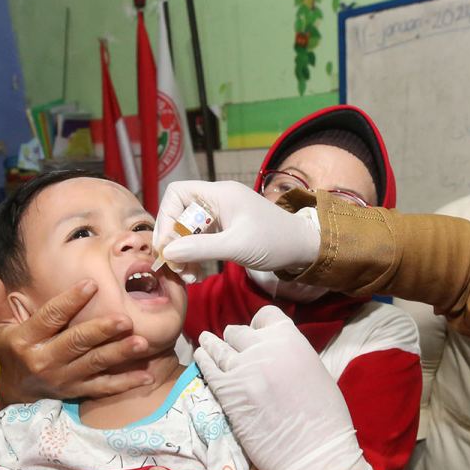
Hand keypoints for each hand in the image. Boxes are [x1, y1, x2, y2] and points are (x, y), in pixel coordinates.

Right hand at [0, 272, 155, 404]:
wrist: (17, 392)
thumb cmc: (11, 349)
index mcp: (27, 340)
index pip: (50, 318)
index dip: (70, 301)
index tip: (91, 284)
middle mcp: (46, 361)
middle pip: (76, 343)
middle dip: (102, 331)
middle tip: (126, 319)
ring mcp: (64, 379)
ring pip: (95, 365)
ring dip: (119, 354)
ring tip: (141, 343)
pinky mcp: (78, 391)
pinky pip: (104, 388)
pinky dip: (126, 383)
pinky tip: (147, 375)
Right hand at [154, 180, 319, 273]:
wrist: (303, 248)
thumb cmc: (274, 241)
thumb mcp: (236, 246)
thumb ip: (201, 248)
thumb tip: (168, 252)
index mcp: (219, 194)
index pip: (177, 193)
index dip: (166, 217)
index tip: (166, 246)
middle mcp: (217, 200)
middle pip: (179, 213)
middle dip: (174, 242)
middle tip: (176, 268)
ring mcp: (221, 215)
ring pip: (188, 229)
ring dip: (183, 253)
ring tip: (187, 276)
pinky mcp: (225, 229)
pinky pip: (200, 239)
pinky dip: (195, 256)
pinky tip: (196, 274)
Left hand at [195, 306, 370, 469]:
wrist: (314, 453)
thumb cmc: (325, 418)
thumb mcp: (315, 371)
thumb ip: (292, 355)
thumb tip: (275, 353)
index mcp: (290, 339)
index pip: (265, 316)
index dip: (259, 326)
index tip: (255, 335)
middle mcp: (263, 348)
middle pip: (238, 332)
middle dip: (236, 339)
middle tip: (233, 347)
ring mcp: (242, 369)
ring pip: (218, 347)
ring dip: (212, 345)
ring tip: (205, 342)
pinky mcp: (227, 391)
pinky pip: (208, 368)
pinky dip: (203, 361)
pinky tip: (200, 357)